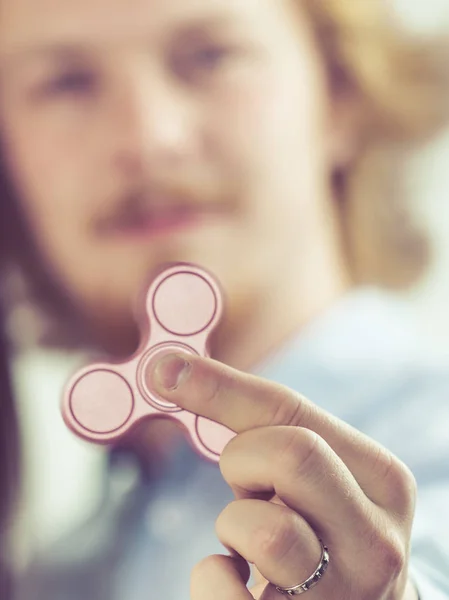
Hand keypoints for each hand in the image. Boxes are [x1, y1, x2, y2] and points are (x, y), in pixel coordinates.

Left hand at [149, 354, 417, 599]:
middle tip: (247, 481)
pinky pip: (226, 595)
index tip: (163, 370)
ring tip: (251, 534)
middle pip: (291, 455)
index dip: (218, 388)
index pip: (291, 412)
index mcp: (381, 479)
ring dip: (235, 523)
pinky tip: (237, 577)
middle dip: (243, 459)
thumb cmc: (322, 520)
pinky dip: (212, 578)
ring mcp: (346, 594)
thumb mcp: (314, 468)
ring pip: (266, 532)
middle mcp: (375, 539)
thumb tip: (166, 368)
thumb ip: (258, 419)